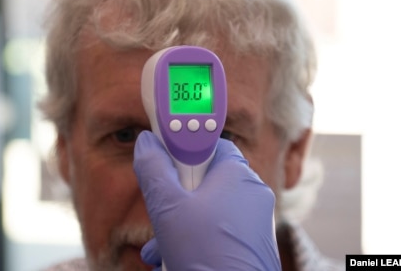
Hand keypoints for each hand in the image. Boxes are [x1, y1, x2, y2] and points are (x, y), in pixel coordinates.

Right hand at [133, 131, 280, 270]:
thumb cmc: (206, 254)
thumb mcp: (167, 208)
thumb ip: (154, 169)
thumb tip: (146, 143)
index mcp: (237, 174)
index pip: (209, 143)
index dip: (182, 148)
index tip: (162, 153)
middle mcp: (251, 194)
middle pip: (204, 179)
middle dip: (175, 197)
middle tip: (160, 211)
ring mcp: (254, 222)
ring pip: (207, 210)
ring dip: (179, 225)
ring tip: (161, 248)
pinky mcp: (251, 246)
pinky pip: (217, 232)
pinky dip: (196, 241)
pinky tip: (174, 259)